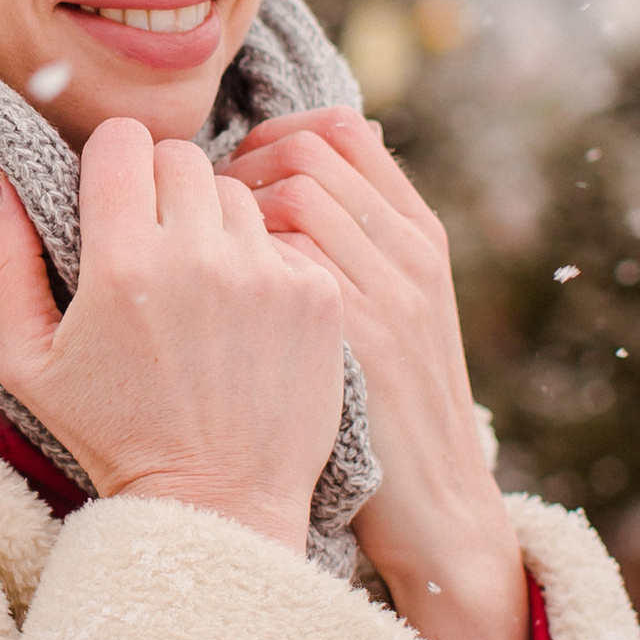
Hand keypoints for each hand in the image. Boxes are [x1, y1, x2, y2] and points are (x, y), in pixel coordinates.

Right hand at [0, 119, 345, 552]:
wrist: (216, 505)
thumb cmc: (112, 434)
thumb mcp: (29, 361)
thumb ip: (3, 260)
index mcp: (121, 265)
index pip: (122, 141)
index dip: (111, 164)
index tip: (112, 201)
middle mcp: (199, 258)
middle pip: (181, 157)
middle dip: (161, 190)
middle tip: (154, 249)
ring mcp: (266, 273)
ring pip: (235, 194)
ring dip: (213, 225)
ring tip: (200, 289)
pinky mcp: (316, 294)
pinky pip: (283, 239)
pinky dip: (261, 265)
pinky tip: (243, 318)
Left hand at [222, 109, 528, 639]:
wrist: (438, 509)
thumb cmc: (391, 411)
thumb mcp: (398, 314)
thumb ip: (360, 246)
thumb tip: (298, 172)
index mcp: (419, 236)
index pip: (343, 131)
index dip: (274, 136)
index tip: (232, 173)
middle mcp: (410, 254)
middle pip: (311, 152)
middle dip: (241, 168)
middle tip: (200, 214)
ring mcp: (389, 294)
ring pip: (296, 196)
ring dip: (232, 214)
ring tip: (202, 256)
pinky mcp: (359, 341)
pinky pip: (288, 262)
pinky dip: (239, 264)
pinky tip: (210, 299)